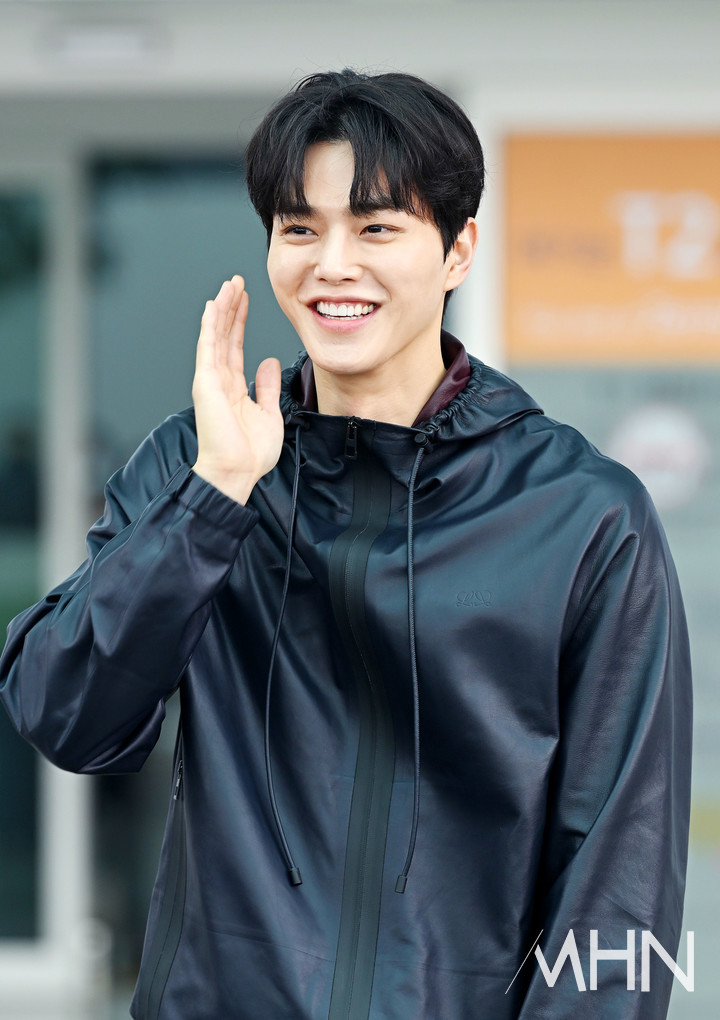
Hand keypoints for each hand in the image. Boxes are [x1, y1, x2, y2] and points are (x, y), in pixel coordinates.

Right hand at [192, 276, 283, 503]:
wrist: (237, 472)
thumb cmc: (250, 453)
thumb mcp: (269, 414)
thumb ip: (266, 386)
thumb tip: (268, 361)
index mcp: (233, 388)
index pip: (236, 346)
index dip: (240, 322)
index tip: (245, 300)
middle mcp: (219, 381)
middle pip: (225, 336)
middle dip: (231, 308)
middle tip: (236, 282)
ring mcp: (210, 381)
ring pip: (216, 336)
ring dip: (222, 309)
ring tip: (229, 286)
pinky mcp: (206, 384)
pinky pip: (208, 349)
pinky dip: (211, 326)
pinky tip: (215, 306)